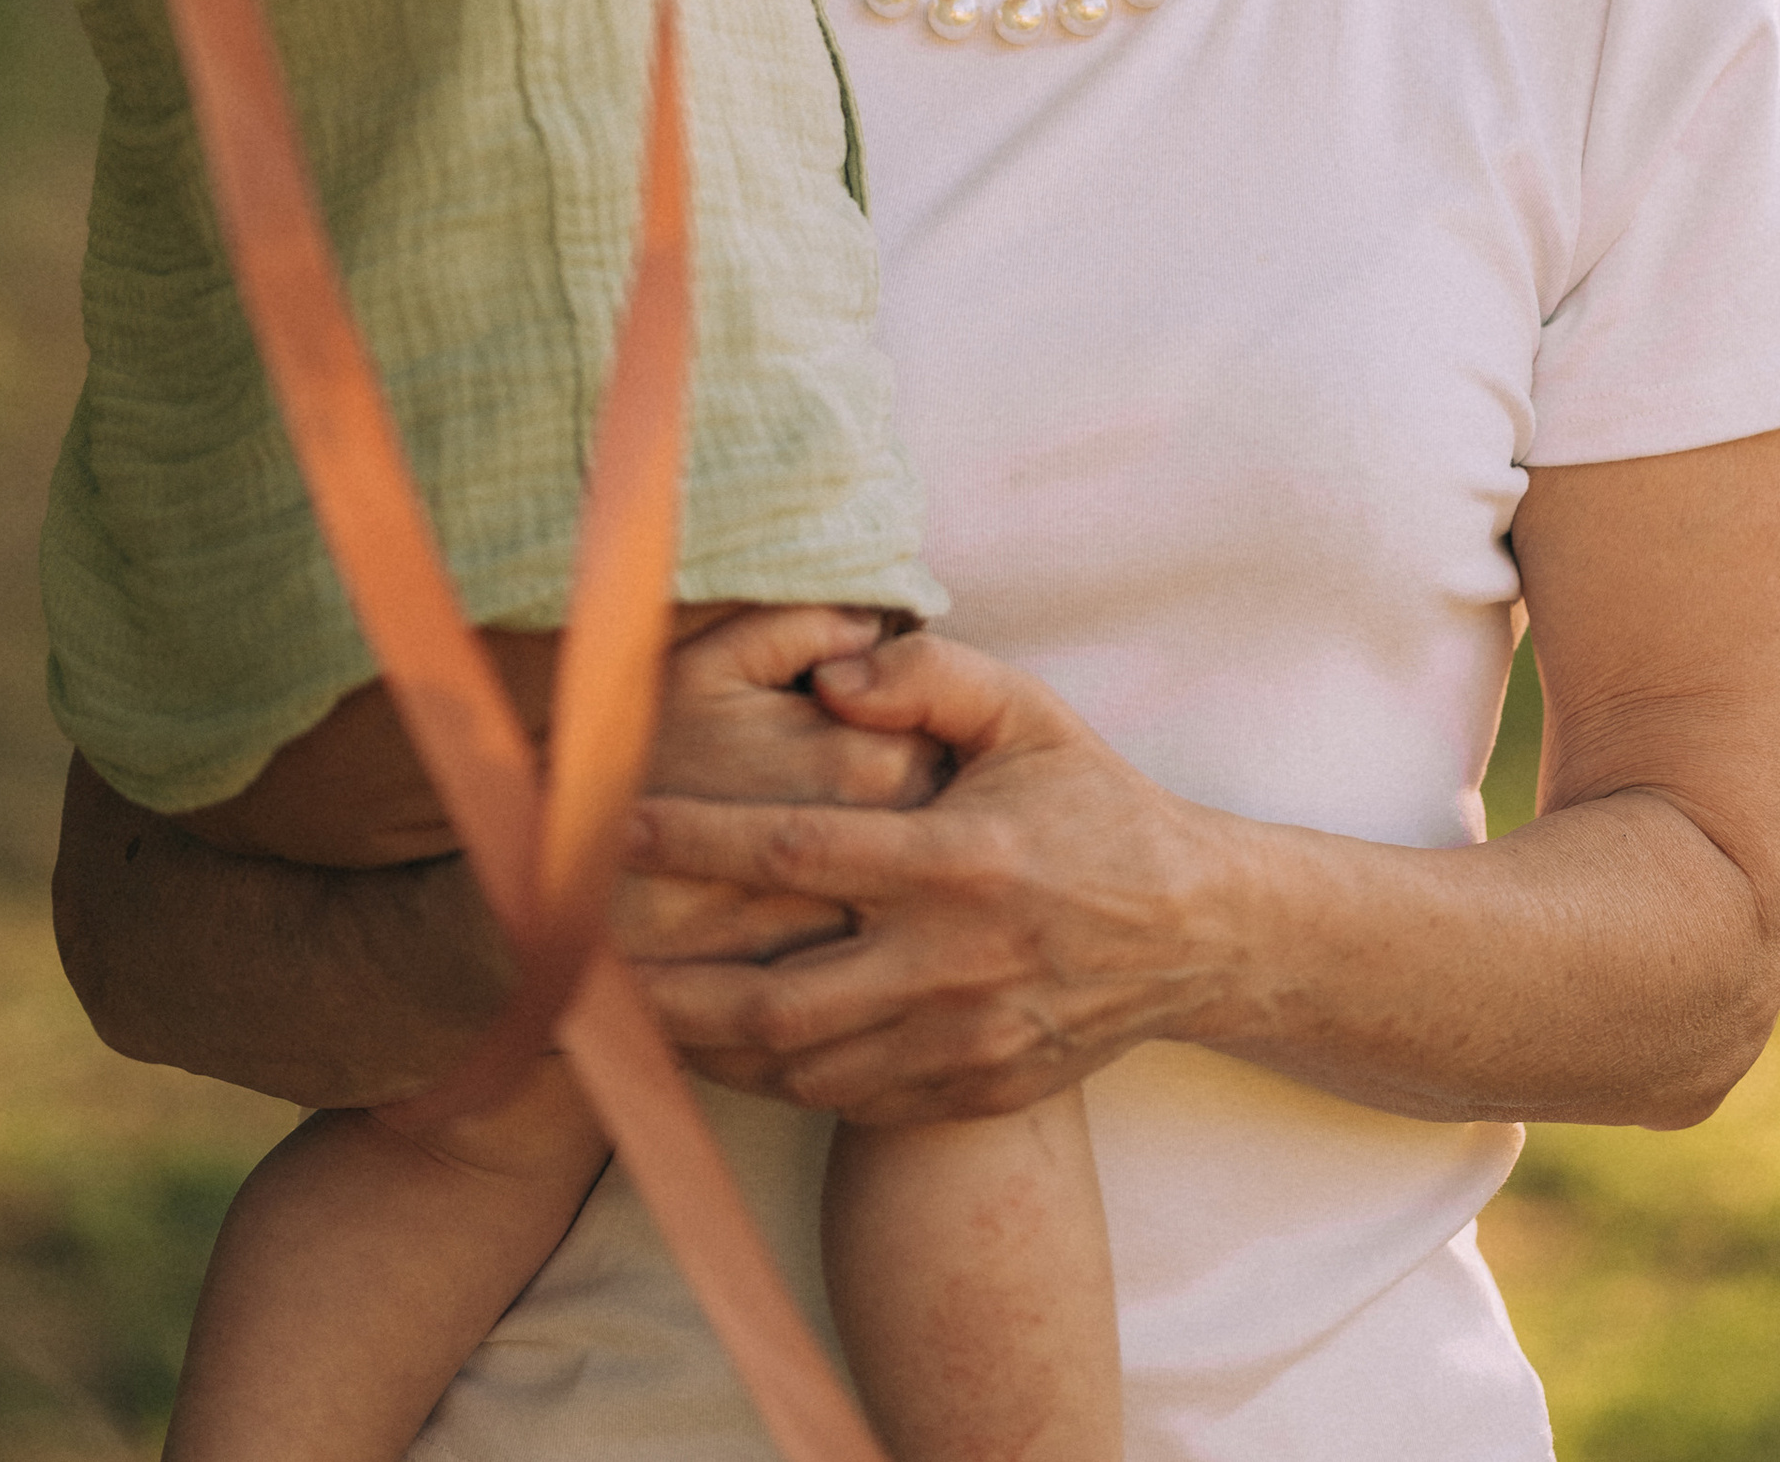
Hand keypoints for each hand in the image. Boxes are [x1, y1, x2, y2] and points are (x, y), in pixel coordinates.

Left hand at [626, 631, 1218, 1125]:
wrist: (1193, 933)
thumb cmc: (1093, 805)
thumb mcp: (1028, 713)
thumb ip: (927, 677)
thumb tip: (828, 676)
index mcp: (960, 861)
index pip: (798, 854)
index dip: (697, 841)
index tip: (615, 827)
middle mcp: (954, 964)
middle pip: (777, 1000)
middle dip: (670, 987)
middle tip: (585, 966)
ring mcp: (962, 1044)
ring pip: (803, 1068)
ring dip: (708, 1047)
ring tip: (630, 1015)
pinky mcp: (970, 1093)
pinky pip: (851, 1103)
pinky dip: (779, 1083)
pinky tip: (724, 1051)